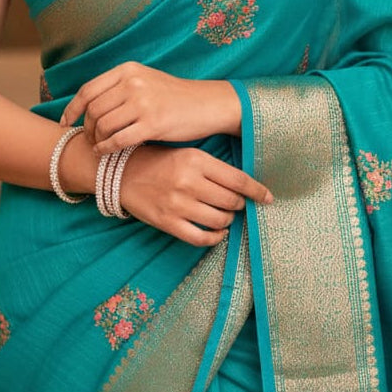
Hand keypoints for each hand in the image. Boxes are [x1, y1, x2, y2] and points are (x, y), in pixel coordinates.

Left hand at [59, 62, 240, 152]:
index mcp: (128, 70)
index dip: (72, 108)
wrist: (208, 104)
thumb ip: (119, 87)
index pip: (88, 90)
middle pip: (92, 109)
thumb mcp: (145, 80)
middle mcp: (133, 83)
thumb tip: (88, 104)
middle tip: (89, 139)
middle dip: (86, 127)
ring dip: (96, 140)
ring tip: (99, 146)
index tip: (66, 122)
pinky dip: (106, 149)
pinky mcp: (153, 124)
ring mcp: (143, 102)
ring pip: (102, 126)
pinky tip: (106, 152)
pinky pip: (117, 140)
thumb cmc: (174, 96)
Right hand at [120, 144, 272, 246]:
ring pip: (219, 221)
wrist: (123, 173)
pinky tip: (217, 232)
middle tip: (236, 203)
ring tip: (224, 215)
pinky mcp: (168, 223)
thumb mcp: (188, 154)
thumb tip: (245, 186)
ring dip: (228, 221)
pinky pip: (201, 238)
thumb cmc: (161, 161)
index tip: (268, 197)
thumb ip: (215, 168)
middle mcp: (188, 182)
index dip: (257, 191)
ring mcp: (177, 204)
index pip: (238, 179)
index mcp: (196, 160)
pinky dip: (215, 238)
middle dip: (239, 205)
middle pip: (231, 201)